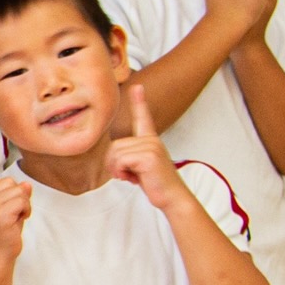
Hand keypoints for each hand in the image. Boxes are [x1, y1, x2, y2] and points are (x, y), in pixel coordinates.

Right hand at [0, 140, 32, 254]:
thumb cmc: (5, 231)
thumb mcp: (11, 208)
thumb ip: (17, 193)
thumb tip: (26, 184)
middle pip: (11, 182)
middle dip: (19, 196)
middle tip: (11, 214)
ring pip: (20, 191)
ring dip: (24, 205)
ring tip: (14, 218)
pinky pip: (23, 201)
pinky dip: (26, 211)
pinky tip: (17, 221)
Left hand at [102, 85, 185, 208]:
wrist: (172, 197)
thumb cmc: (155, 183)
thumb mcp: (140, 166)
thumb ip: (128, 156)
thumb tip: (112, 155)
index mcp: (150, 140)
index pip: (143, 118)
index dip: (139, 102)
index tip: (137, 86)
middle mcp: (151, 140)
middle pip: (114, 145)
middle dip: (113, 164)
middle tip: (127, 174)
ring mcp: (151, 146)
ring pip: (116, 154)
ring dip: (117, 170)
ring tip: (131, 176)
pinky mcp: (149, 156)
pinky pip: (120, 161)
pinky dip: (121, 173)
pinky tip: (133, 179)